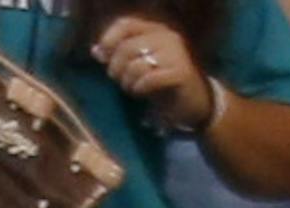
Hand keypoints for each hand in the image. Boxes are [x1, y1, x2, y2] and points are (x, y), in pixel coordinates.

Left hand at [93, 14, 214, 130]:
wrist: (194, 101)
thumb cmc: (163, 82)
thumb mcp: (139, 66)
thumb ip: (120, 56)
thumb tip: (96, 50)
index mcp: (156, 30)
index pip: (126, 24)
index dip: (109, 39)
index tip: (101, 57)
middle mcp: (167, 37)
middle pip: (127, 47)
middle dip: (115, 68)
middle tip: (118, 80)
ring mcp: (175, 54)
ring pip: (135, 65)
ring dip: (127, 82)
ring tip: (131, 87)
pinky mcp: (179, 73)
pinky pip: (148, 79)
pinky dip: (139, 89)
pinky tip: (141, 92)